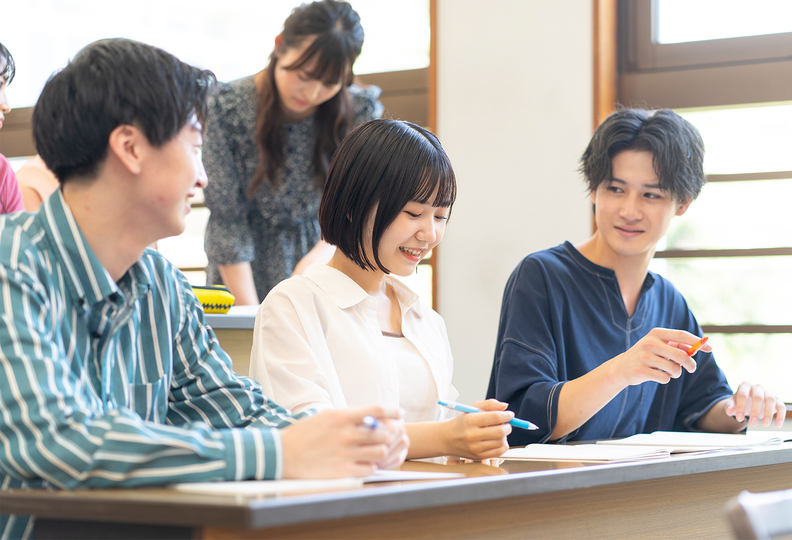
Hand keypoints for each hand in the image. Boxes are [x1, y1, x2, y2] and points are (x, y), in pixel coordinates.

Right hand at [280, 405, 403, 477]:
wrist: (283, 454)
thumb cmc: (306, 433)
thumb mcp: (327, 416)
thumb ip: (350, 416)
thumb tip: (374, 416)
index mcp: (341, 416)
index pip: (377, 410)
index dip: (393, 411)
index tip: (399, 413)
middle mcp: (346, 434)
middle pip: (383, 432)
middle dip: (388, 433)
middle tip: (388, 435)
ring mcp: (345, 454)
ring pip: (380, 452)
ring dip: (381, 450)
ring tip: (375, 450)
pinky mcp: (343, 472)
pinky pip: (370, 469)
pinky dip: (370, 466)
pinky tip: (364, 463)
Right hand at [442, 399, 511, 459]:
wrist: (448, 438)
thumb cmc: (462, 423)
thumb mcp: (472, 409)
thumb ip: (489, 404)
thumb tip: (504, 406)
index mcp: (470, 420)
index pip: (495, 417)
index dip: (506, 415)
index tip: (510, 415)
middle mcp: (472, 435)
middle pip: (500, 431)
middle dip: (508, 426)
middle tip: (506, 424)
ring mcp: (475, 447)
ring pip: (501, 442)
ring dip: (504, 436)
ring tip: (499, 432)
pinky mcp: (479, 456)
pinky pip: (499, 452)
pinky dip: (503, 446)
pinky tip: (498, 440)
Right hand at [612, 328, 705, 386]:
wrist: (622, 367)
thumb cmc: (647, 355)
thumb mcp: (660, 346)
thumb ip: (678, 346)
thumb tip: (698, 348)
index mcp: (656, 333)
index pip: (682, 335)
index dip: (698, 342)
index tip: (710, 348)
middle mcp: (649, 342)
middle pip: (681, 355)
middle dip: (690, 364)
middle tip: (691, 369)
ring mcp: (644, 356)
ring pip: (674, 369)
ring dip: (676, 374)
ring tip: (669, 372)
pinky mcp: (641, 370)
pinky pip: (665, 378)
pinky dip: (666, 379)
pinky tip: (657, 375)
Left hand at [724, 382, 785, 427]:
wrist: (748, 403)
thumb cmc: (740, 402)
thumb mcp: (732, 404)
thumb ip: (730, 406)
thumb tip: (729, 411)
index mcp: (745, 386)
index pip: (742, 394)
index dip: (741, 407)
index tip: (739, 418)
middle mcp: (757, 388)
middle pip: (758, 397)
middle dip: (755, 411)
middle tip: (752, 423)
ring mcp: (767, 393)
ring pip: (770, 400)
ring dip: (768, 413)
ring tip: (765, 424)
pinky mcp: (777, 400)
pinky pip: (781, 406)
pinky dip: (780, 415)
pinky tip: (778, 425)